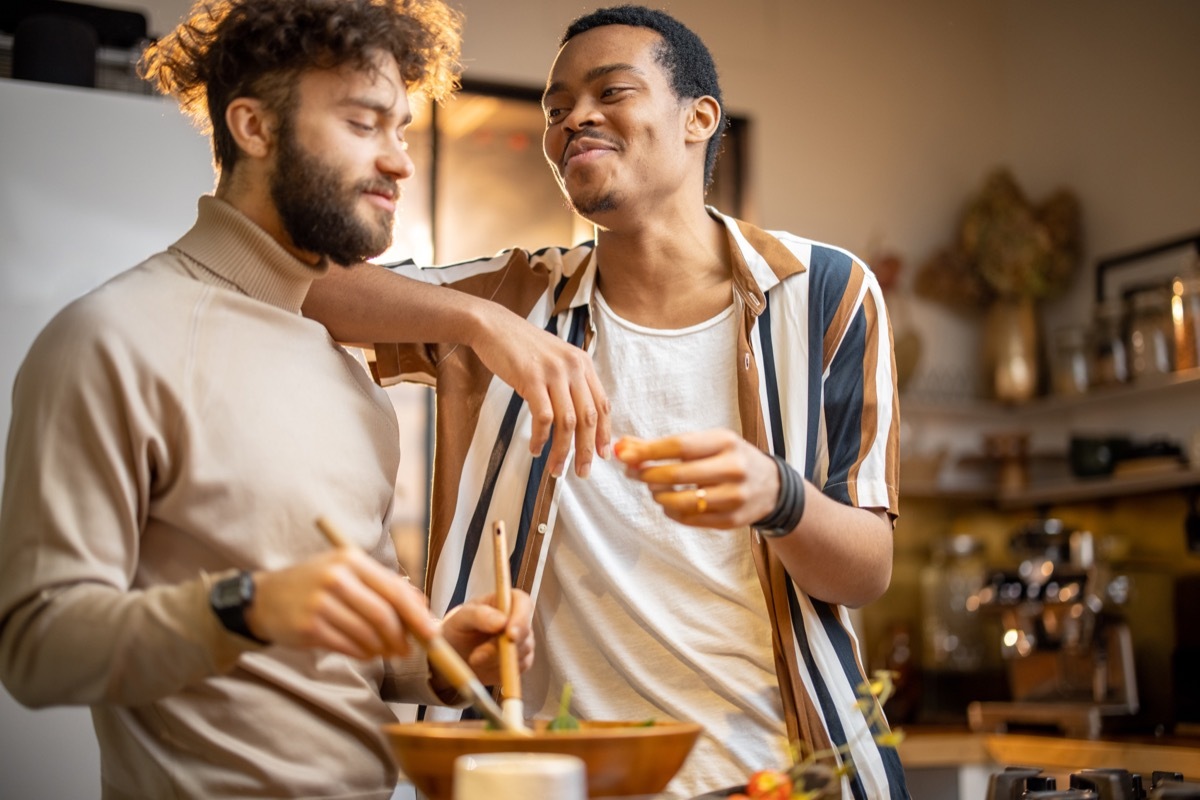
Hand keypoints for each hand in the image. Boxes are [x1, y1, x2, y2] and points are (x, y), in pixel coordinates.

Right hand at [245, 549, 436, 659]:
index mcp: (350, 559)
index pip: (394, 590)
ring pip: (367, 634)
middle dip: (402, 637)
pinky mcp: (310, 627)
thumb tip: (422, 608)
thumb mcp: (346, 572)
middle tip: (409, 650)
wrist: (264, 598)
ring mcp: (321, 603)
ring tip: (386, 651)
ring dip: (383, 648)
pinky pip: (349, 646)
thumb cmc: (314, 584)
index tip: (431, 632)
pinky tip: (366, 652)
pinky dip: (364, 654)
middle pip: (383, 614)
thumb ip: (383, 586)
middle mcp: (336, 578)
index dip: (416, 615)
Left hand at [438, 590, 534, 685]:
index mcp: (505, 601)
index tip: (509, 634)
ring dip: (495, 660)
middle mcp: (517, 620)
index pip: (523, 603)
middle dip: (502, 647)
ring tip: (474, 659)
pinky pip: (518, 669)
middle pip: (524, 632)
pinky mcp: (521, 661)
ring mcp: (522, 641)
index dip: (521, 618)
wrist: (455, 656)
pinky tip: (484, 665)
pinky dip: (499, 670)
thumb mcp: (460, 619)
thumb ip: (479, 616)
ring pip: (521, 653)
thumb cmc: (457, 630)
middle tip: (477, 657)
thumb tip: (502, 622)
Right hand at [469, 305, 610, 478]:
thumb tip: (578, 419)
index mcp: (582, 363)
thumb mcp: (555, 359)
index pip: (602, 404)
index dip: (604, 433)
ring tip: (555, 468)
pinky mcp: (532, 379)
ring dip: (562, 450)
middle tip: (582, 472)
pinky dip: (540, 438)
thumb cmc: (522, 347)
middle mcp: (572, 368)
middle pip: (588, 418)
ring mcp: (553, 373)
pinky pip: (543, 417)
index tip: (602, 455)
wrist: (493, 326)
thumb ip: (570, 382)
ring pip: (567, 422)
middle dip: (586, 450)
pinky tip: (535, 448)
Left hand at [614, 429, 779, 527]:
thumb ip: (665, 445)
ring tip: (654, 488)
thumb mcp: (707, 443)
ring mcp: (734, 497)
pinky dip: (672, 511)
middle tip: (632, 473)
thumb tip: (624, 445)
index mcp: (726, 442)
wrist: (771, 487)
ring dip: (659, 495)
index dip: (649, 451)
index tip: (625, 454)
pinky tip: (669, 503)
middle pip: (679, 474)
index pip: (680, 446)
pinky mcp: (731, 520)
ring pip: (682, 501)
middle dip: (648, 474)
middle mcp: (733, 468)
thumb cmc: (729, 459)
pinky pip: (690, 519)